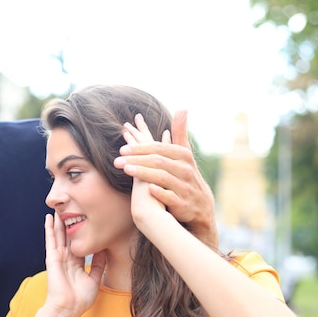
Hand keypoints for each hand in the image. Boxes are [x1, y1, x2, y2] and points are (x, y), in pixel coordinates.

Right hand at [43, 213, 105, 316]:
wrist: (68, 308)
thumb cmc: (80, 299)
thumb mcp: (94, 279)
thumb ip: (98, 265)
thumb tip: (103, 250)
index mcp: (77, 263)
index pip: (80, 243)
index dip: (82, 232)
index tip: (87, 219)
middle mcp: (67, 258)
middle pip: (68, 236)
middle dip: (69, 222)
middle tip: (72, 207)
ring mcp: (59, 257)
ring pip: (59, 235)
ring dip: (59, 221)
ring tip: (59, 208)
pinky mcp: (52, 257)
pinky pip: (51, 240)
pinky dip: (49, 229)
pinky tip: (48, 218)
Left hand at [114, 110, 217, 245]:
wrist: (200, 207)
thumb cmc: (186, 177)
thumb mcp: (185, 155)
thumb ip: (180, 134)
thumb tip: (182, 108)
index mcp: (184, 157)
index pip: (159, 149)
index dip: (140, 148)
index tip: (122, 149)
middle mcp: (185, 170)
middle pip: (158, 162)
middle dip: (136, 160)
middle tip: (117, 161)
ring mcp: (185, 187)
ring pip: (162, 177)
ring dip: (143, 173)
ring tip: (126, 170)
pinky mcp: (183, 204)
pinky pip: (171, 197)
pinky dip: (160, 192)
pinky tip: (148, 189)